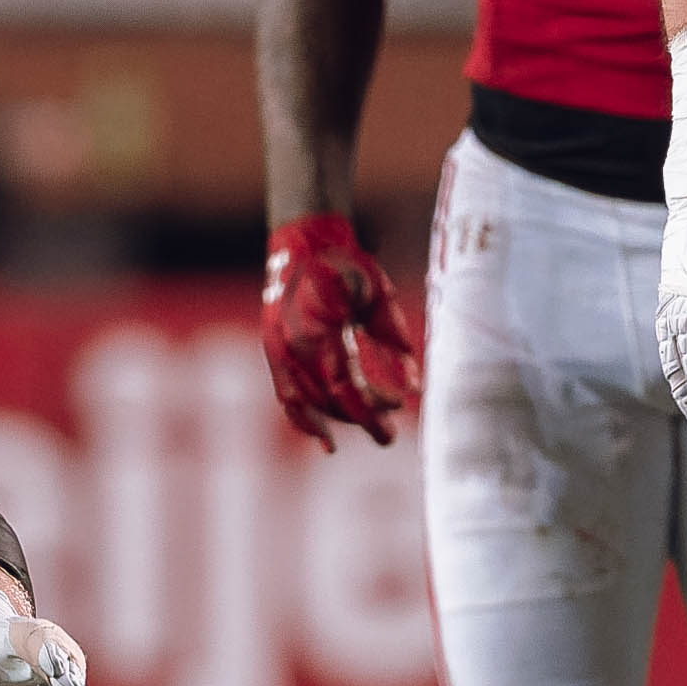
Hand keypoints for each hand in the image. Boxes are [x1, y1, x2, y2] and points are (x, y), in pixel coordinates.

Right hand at [261, 214, 422, 448]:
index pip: (345, 385)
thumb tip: (414, 387)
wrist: (301, 245)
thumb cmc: (347, 267)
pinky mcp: (273, 353)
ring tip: (367, 430)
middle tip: (389, 434)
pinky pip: (286, 396)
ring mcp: (278, 351)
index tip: (398, 412)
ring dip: (338, 422)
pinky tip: (325, 440)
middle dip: (361, 419)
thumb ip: (393, 339)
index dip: (372, 407)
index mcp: (319, 329)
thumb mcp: (379, 294)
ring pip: (307, 403)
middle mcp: (293, 345)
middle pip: (328, 399)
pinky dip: (303, 420)